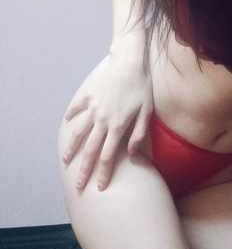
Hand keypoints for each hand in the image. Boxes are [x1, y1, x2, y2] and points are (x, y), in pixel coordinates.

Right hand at [62, 55, 152, 190]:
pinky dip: (71, 115)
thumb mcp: (147, 110)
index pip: (108, 156)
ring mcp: (93, 107)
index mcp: (118, 125)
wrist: (128, 61)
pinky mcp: (88, 95)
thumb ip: (139, 133)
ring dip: (72, 148)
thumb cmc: (142, 85)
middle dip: (84, 170)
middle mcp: (102, 119)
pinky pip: (76, 108)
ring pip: (78, 132)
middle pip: (90, 150)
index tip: (99, 187)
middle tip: (78, 185)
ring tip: (66, 160)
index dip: (103, 173)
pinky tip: (67, 122)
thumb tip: (131, 152)